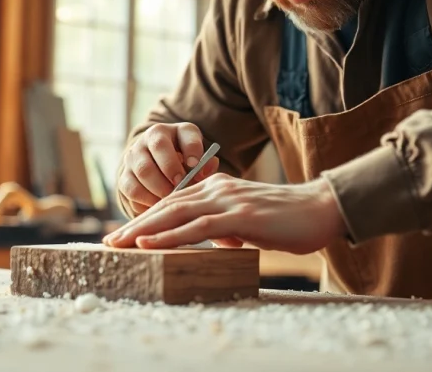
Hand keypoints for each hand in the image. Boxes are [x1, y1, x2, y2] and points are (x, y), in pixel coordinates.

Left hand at [103, 174, 345, 254]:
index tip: (123, 235)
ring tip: (118, 244)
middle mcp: (217, 188)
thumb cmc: (289, 219)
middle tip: (109, 241)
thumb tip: (216, 243)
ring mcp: (228, 200)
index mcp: (217, 187)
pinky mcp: (240, 216)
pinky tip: (150, 244)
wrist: (322, 209)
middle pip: (166, 206)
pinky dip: (170, 235)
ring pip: (175, 213)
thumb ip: (229, 228)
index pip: (173, 202)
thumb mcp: (250, 223)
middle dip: (135, 225)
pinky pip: (198, 227)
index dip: (145, 218)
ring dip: (143, 231)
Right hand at [116, 123, 219, 216]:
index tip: (195, 164)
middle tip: (180, 185)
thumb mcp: (197, 161)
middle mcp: (151, 138)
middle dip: (171, 168)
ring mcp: (134, 156)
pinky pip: (131, 189)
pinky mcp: (123, 176)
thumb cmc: (184, 166)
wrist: (155, 168)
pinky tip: (157, 206)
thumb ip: (205, 165)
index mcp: (176, 131)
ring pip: (143, 170)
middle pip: (159, 147)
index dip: (192, 149)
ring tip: (170, 199)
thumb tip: (207, 170)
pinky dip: (145, 200)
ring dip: (158, 188)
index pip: (186, 133)